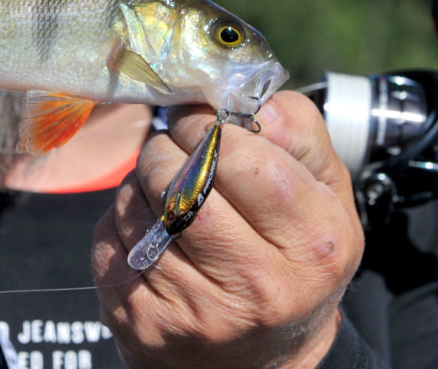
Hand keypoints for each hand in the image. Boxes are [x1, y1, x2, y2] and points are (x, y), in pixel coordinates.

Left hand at [91, 92, 363, 368]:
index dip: (209, 127)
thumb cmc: (294, 254)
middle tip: (176, 144)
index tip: (203, 122)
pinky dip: (121, 218)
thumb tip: (244, 96)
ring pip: (139, 205)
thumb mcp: (326, 192)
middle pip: (182, 182)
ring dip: (142, 180)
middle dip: (168, 146)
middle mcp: (260, 286)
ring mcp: (198, 311)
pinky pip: (111, 238)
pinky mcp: (145, 323)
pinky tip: (150, 226)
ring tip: (166, 187)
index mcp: (313, 243)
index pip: (243, 159)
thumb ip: (298, 131)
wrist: (262, 362)